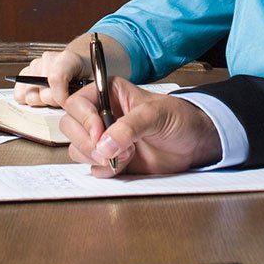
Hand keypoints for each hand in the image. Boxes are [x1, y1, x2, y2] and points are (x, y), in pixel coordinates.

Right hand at [13, 50, 87, 106]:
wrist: (83, 63)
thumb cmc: (89, 74)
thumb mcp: (96, 83)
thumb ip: (86, 95)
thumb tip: (77, 110)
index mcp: (68, 58)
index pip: (55, 78)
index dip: (60, 96)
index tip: (67, 104)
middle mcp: (48, 59)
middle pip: (42, 92)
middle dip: (54, 102)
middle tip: (66, 99)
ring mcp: (35, 65)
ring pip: (30, 95)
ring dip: (42, 102)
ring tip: (55, 96)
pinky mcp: (26, 73)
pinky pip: (19, 94)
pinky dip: (30, 99)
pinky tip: (44, 96)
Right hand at [60, 78, 221, 176]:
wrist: (193, 144)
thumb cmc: (179, 118)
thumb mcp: (156, 115)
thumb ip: (130, 127)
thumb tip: (104, 144)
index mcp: (109, 93)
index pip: (77, 102)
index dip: (84, 119)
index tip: (99, 133)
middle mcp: (101, 114)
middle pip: (70, 126)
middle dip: (87, 142)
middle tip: (111, 151)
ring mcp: (103, 138)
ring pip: (77, 148)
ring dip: (97, 157)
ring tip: (126, 155)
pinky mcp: (109, 159)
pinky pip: (91, 167)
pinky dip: (104, 170)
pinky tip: (124, 165)